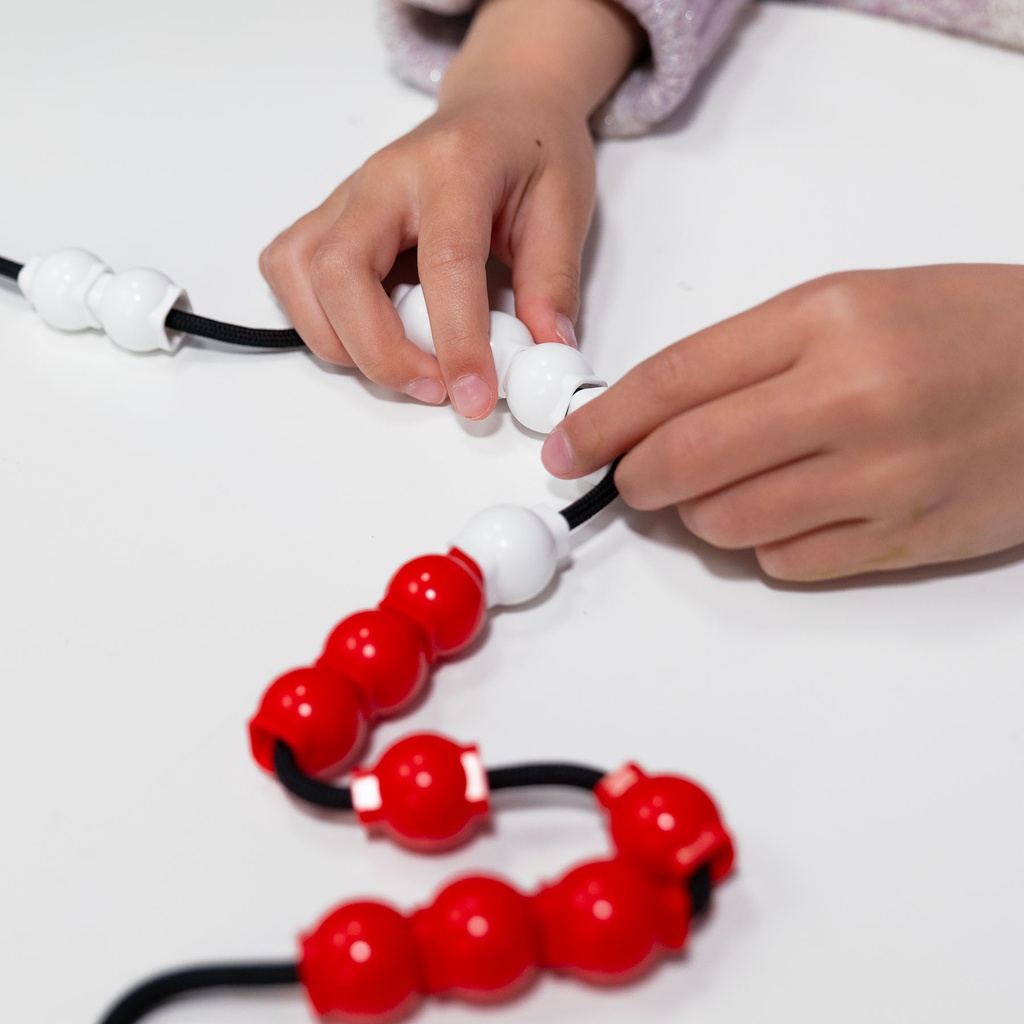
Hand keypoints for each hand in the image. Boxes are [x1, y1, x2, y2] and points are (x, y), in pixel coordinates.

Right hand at [260, 0, 641, 419]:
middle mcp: (384, 177)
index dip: (457, 340)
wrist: (499, 108)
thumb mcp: (565, 206)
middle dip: (380, 352)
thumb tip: (544, 353)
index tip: (475, 396)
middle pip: (341, 270)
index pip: (444, 262)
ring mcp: (347, 196)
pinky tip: (366, 333)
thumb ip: (553, 283)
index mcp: (454, 167)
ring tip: (404, 366)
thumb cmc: (529, 152)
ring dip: (340, 341)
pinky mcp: (328, 218)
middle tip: (434, 388)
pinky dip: (316, 319)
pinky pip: (289, 271)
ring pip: (298, 274)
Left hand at [542, 265, 1023, 579]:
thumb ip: (745, 357)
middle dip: (634, 478)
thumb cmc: (962, 328)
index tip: (567, 448)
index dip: (603, 422)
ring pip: (725, 523)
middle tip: (628, 478)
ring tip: (726, 485)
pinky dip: (761, 544)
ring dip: (698, 514)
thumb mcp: (849, 304)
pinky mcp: (903, 537)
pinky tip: (788, 510)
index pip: (674, 380)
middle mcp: (848, 397)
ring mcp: (879, 476)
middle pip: (684, 460)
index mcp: (825, 319)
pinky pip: (785, 561)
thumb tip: (652, 417)